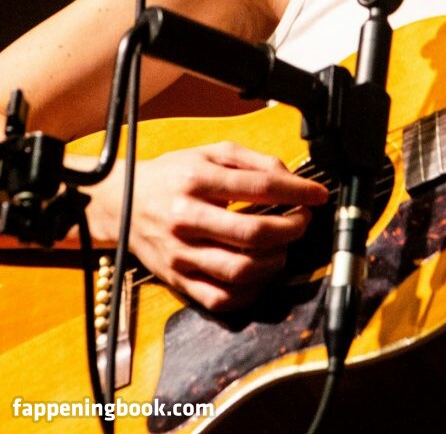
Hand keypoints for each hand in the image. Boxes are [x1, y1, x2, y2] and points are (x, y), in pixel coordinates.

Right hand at [105, 143, 329, 311]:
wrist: (122, 204)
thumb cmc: (173, 175)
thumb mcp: (211, 153)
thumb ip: (254, 161)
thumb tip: (291, 178)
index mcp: (197, 181)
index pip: (259, 188)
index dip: (297, 193)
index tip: (318, 195)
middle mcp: (187, 219)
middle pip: (253, 234)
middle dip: (290, 229)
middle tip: (302, 221)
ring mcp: (182, 255)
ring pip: (240, 271)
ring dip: (274, 261)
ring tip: (282, 246)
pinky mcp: (178, 282)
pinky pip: (221, 299)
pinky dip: (251, 291)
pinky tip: (261, 272)